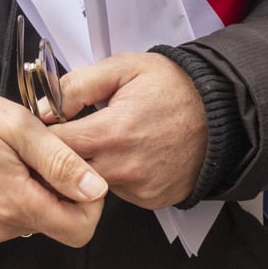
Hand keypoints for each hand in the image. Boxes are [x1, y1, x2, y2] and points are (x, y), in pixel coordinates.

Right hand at [0, 90, 108, 249]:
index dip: (90, 203)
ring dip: (32, 196)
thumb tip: (97, 189)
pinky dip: (8, 203)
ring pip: (31, 224)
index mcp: (17, 203)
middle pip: (56, 226)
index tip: (77, 172)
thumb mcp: (20, 126)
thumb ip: (61, 160)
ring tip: (11, 163)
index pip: (80, 229)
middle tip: (40, 159)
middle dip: (59, 195)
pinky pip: (4, 225)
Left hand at [54, 52, 208, 209]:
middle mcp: (123, 168)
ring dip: (90, 169)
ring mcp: (139, 189)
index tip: (48, 129)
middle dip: (63, 158)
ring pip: (93, 186)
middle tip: (74, 137)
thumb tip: (44, 108)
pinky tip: (132, 156)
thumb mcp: (124, 68)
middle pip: (68, 174)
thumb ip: (78, 85)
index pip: (53, 148)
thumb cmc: (174, 86)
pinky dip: (118, 178)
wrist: (223, 112)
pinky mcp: (152, 200)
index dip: (44, 138)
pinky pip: (120, 193)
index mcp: (111, 132)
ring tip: (110, 142)